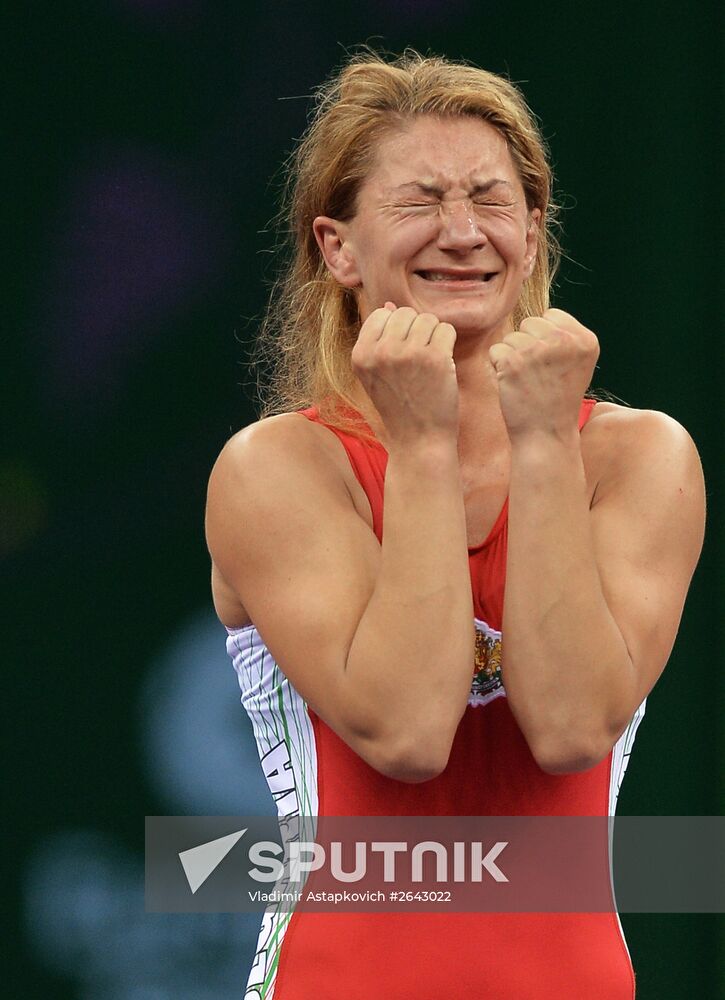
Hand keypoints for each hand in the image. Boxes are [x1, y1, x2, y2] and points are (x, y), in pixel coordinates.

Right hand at [351, 303, 459, 445]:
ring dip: (433, 337)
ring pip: (427, 319)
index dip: (397, 330)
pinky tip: (443, 366)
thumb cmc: (399, 407)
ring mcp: (408, 354)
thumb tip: (389, 305)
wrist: (419, 440)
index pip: (381, 314)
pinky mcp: (435, 359)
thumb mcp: (376, 375)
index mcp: (360, 355)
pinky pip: (446, 329)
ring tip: (429, 363)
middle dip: (416, 331)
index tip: (401, 355)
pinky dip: (448, 345)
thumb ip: (378, 340)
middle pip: (405, 313)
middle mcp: (381, 352)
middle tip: (418, 361)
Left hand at [488, 308, 599, 439]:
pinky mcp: (513, 361)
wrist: (546, 435)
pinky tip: (513, 384)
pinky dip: (498, 366)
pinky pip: (495, 350)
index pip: (551, 315)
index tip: (552, 365)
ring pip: (511, 337)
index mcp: (585, 340)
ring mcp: (538, 350)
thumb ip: (565, 336)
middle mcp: (564, 341)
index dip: (545, 338)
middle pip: (530, 322)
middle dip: (528, 345)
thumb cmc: (557, 399)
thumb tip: (540, 313)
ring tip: (527, 380)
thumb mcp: (576, 364)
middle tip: (538, 375)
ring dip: (513, 356)